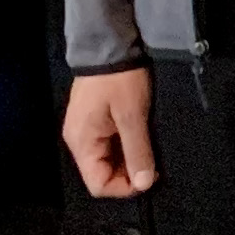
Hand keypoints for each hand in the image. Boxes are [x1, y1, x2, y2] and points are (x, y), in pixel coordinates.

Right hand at [63, 70, 157, 198]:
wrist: (109, 46)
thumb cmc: (120, 81)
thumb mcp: (132, 116)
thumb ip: (137, 150)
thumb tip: (144, 184)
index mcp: (81, 143)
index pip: (98, 184)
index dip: (124, 188)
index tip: (149, 178)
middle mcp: (79, 141)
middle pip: (102, 174)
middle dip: (128, 174)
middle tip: (154, 164)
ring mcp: (86, 131)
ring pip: (107, 160)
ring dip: (129, 160)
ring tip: (151, 152)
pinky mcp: (95, 121)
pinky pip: (109, 145)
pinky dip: (126, 148)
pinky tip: (143, 140)